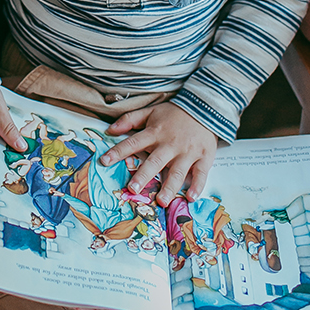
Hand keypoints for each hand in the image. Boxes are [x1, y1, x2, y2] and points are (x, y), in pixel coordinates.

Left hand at [100, 102, 217, 205]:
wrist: (205, 107)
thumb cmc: (174, 113)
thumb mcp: (150, 111)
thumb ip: (129, 119)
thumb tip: (109, 130)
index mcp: (155, 133)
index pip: (133, 143)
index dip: (118, 152)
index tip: (104, 161)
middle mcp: (170, 144)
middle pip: (155, 161)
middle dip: (144, 175)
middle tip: (133, 189)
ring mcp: (188, 152)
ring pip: (177, 171)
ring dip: (170, 187)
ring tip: (162, 201)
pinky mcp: (204, 157)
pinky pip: (201, 173)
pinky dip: (197, 185)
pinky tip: (191, 197)